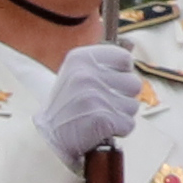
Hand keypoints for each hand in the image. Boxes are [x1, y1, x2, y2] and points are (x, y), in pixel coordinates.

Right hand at [41, 43, 140, 161]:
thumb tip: (133, 46)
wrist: (47, 136)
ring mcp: (94, 97)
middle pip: (134, 83)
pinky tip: (100, 129)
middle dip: (123, 97)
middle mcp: (86, 75)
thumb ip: (103, 63)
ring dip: (120, 114)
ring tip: (98, 116)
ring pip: (133, 105)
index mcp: (81, 58)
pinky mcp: (102, 119)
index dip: (121, 74)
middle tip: (100, 104)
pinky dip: (118, 130)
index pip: (125, 58)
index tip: (107, 83)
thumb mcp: (77, 73)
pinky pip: (128, 124)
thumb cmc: (68, 104)